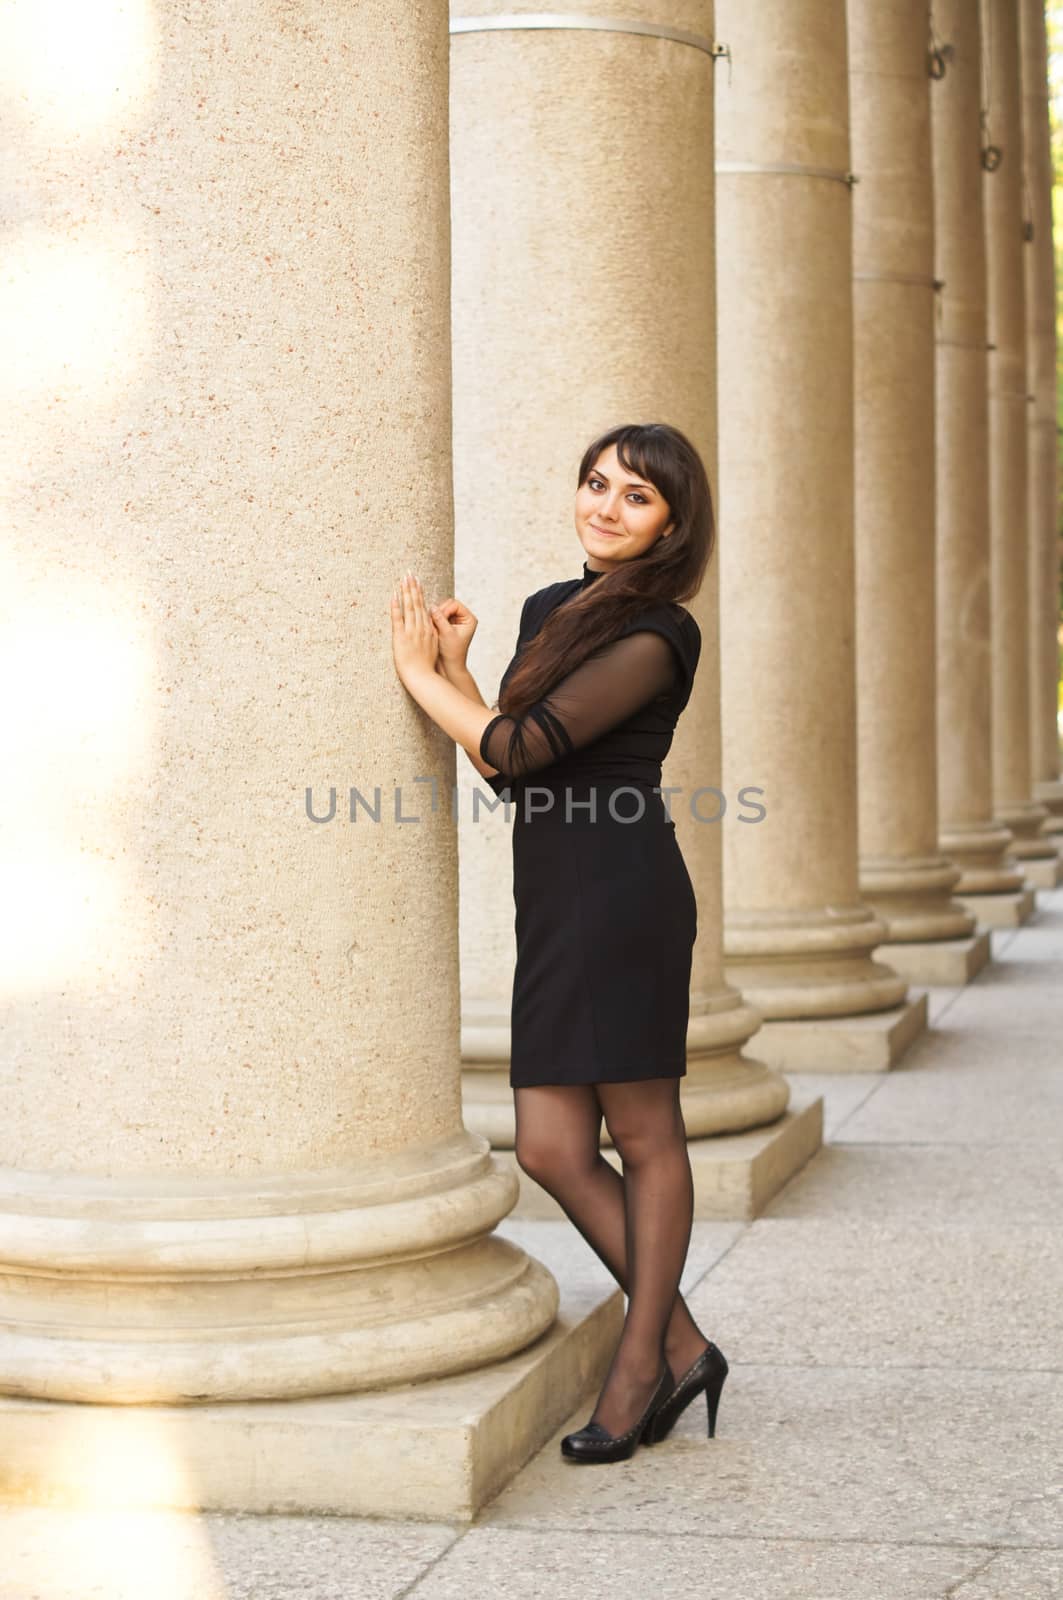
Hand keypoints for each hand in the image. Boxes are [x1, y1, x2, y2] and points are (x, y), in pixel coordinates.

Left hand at [390, 572, 438, 686]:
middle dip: (412, 586)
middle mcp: (421, 627)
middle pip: (417, 603)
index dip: (420, 593)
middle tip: (409, 573)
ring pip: (409, 607)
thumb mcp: (432, 649)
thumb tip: (428, 630)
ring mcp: (411, 631)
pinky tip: (394, 595)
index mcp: (428, 629)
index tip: (417, 581)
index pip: (423, 607)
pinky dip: (396, 606)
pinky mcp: (401, 637)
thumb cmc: (426, 667)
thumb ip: (430, 637)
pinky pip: (398, 619)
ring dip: (406, 592)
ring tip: (403, 578)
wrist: (423, 677)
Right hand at [429, 595, 477, 675]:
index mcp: (469, 619)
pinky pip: (438, 616)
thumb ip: (440, 619)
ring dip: (435, 616)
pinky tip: (430, 627)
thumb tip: (433, 607)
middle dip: (439, 612)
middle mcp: (464, 618)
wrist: (449, 665)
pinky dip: (433, 620)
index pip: (455, 604)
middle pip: (448, 605)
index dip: (445, 610)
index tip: (438, 621)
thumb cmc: (452, 652)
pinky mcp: (447, 624)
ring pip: (442, 610)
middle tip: (432, 622)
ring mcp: (455, 620)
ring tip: (431, 626)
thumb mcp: (446, 634)